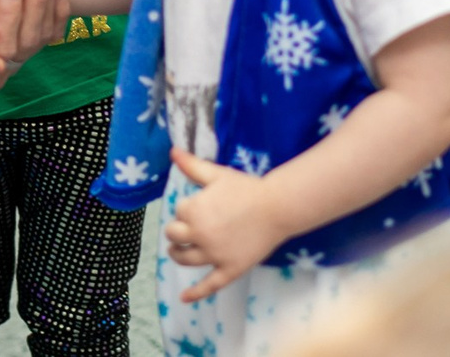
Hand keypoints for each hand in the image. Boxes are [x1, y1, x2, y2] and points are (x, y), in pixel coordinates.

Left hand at [164, 149, 293, 300]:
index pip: (178, 211)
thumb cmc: (246, 188)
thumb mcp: (217, 174)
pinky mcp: (230, 269)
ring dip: (176, 254)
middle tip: (186, 227)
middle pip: (174, 236)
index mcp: (193, 211)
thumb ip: (192, 165)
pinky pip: (209, 285)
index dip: (186, 207)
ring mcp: (214, 255)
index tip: (199, 203)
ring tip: (176, 250)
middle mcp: (200, 235)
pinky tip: (183, 299)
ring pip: (184, 259)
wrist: (277, 207)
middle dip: (177, 230)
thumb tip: (172, 151)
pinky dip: (195, 293)